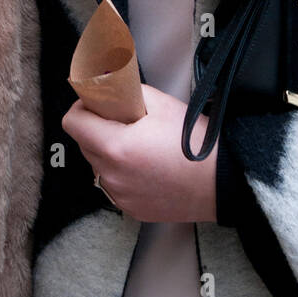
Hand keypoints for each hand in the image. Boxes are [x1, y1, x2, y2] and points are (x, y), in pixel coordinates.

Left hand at [61, 83, 216, 222]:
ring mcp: (121, 195)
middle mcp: (113, 175)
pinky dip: (122, 173)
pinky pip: (114, 185)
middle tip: (123, 121)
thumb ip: (129, 93)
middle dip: (97, 129)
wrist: (224, 181)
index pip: (72, 123)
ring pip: (99, 166)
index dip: (82, 108)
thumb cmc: (199, 145)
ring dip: (109, 152)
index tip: (95, 104)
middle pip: (84, 144)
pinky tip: (146, 166)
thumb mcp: (162, 104)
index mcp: (115, 147)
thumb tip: (114, 87)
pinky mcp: (131, 209)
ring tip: (139, 145)